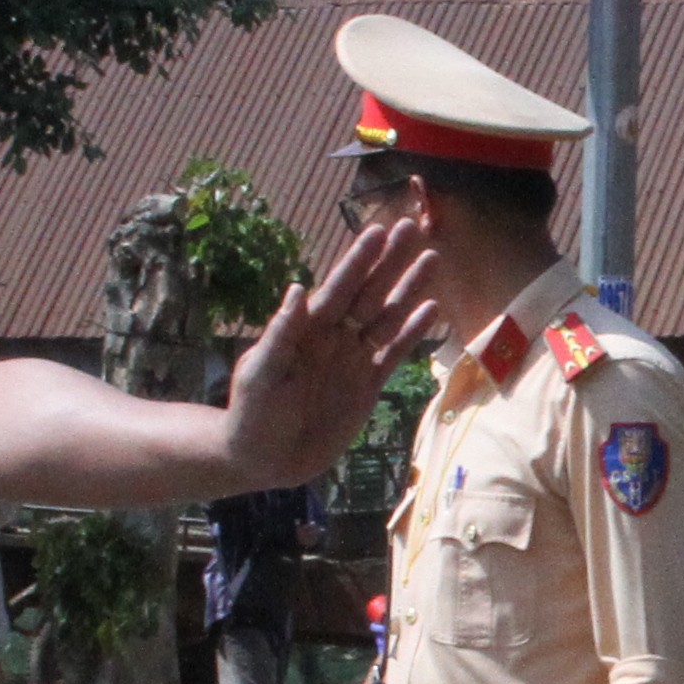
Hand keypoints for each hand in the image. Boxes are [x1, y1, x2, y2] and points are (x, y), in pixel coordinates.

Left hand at [220, 223, 439, 481]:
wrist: (264, 458)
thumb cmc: (251, 413)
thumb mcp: (260, 373)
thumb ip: (280, 333)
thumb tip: (296, 289)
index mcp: (307, 328)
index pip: (338, 287)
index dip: (358, 260)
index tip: (378, 231)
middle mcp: (334, 336)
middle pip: (369, 292)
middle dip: (391, 261)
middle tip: (413, 225)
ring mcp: (353, 358)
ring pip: (388, 316)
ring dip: (410, 288)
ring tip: (432, 258)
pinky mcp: (368, 384)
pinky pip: (394, 353)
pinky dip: (413, 333)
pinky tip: (432, 310)